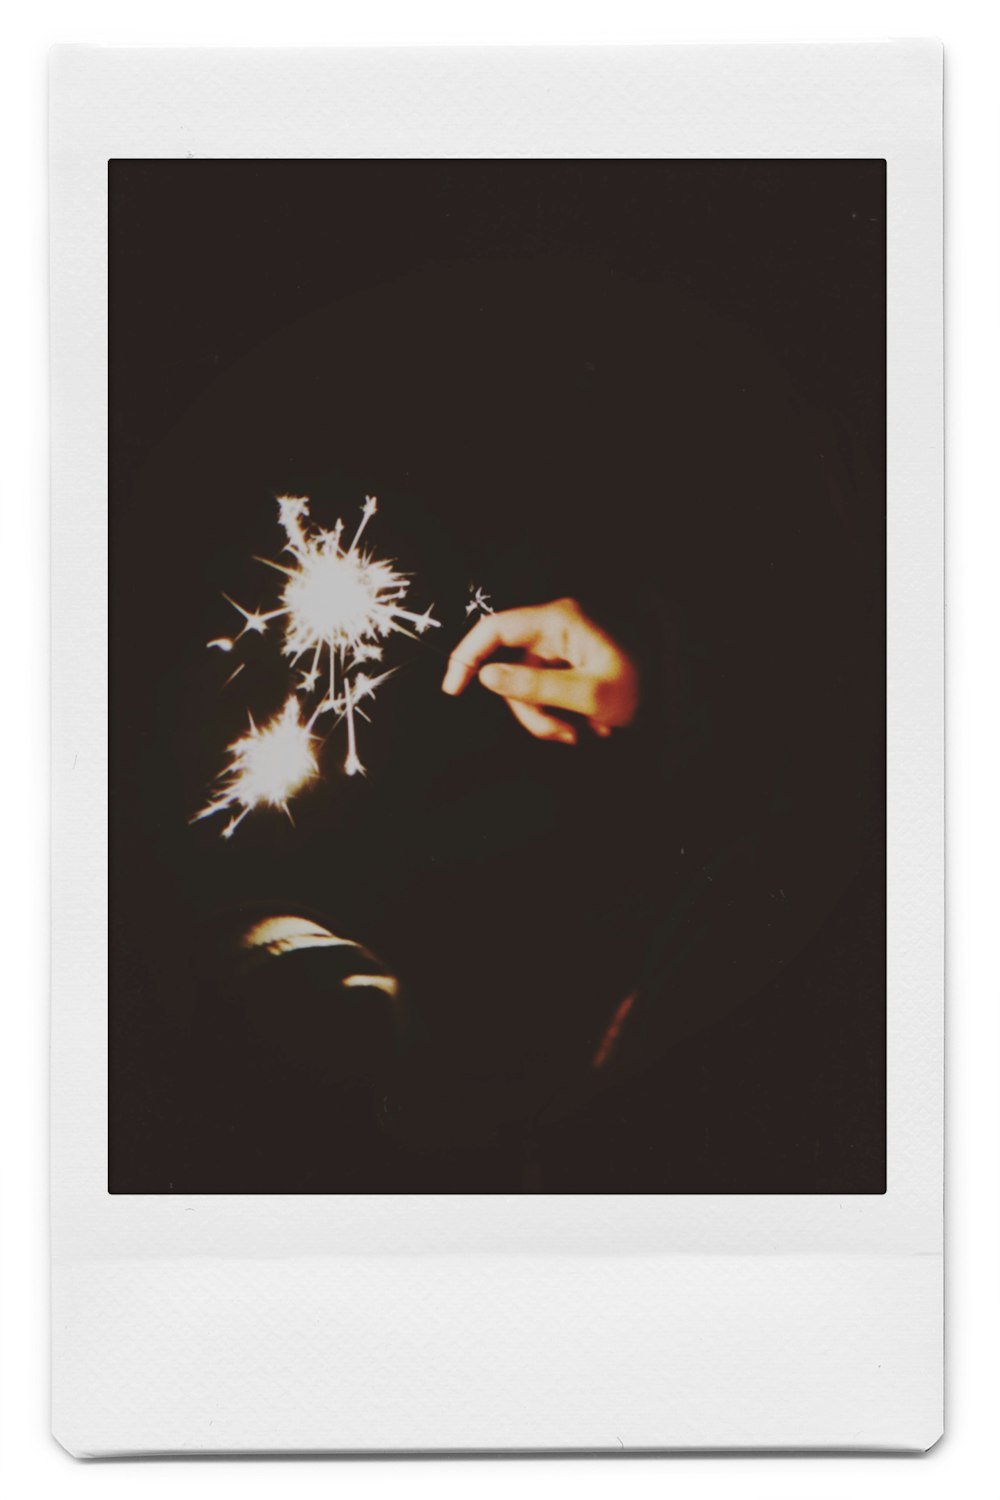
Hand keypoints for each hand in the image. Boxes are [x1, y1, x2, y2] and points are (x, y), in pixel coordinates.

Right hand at [441, 597, 638, 744]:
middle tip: (562, 734)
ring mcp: (558, 648)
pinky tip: (587, 725)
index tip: (453, 688)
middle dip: (530, 709)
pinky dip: (558, 715)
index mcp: (559, 622)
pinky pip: (542, 693)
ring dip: (546, 718)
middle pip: (510, 669)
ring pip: (524, 688)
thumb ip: (534, 686)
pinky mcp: (563, 666)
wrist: (673, 698)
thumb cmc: (639, 689)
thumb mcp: (587, 693)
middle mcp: (554, 629)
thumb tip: (487, 677)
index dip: (467, 655)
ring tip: (580, 733)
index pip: (495, 629)